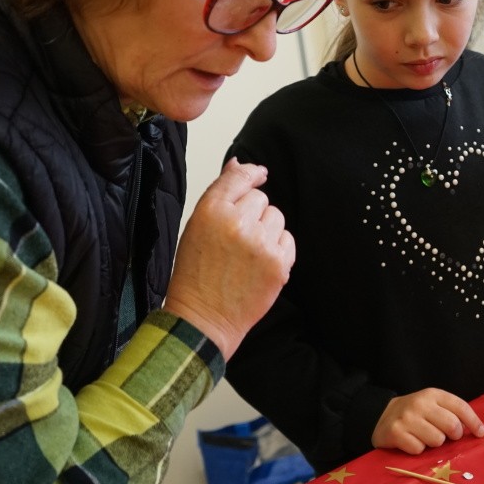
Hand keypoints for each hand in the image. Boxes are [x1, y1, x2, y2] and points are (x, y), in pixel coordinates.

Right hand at [163, 159, 294, 358]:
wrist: (203, 318)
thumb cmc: (195, 274)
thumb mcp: (196, 226)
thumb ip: (221, 193)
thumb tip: (241, 164)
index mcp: (211, 210)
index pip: (240, 177)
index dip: (251, 174)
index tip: (258, 174)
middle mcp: (237, 223)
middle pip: (261, 198)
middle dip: (252, 214)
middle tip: (235, 239)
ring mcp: (261, 243)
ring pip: (276, 216)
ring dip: (266, 230)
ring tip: (246, 253)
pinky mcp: (279, 263)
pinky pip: (287, 239)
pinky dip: (277, 249)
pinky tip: (258, 264)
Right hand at [372, 388, 483, 454]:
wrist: (381, 416)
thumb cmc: (414, 414)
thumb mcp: (433, 406)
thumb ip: (452, 413)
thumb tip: (476, 430)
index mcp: (433, 394)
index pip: (460, 407)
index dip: (474, 422)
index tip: (480, 433)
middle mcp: (420, 403)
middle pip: (452, 426)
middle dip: (452, 435)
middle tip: (444, 435)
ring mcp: (407, 417)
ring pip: (437, 440)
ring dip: (433, 443)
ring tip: (424, 436)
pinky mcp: (395, 432)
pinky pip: (419, 449)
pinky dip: (417, 449)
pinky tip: (411, 441)